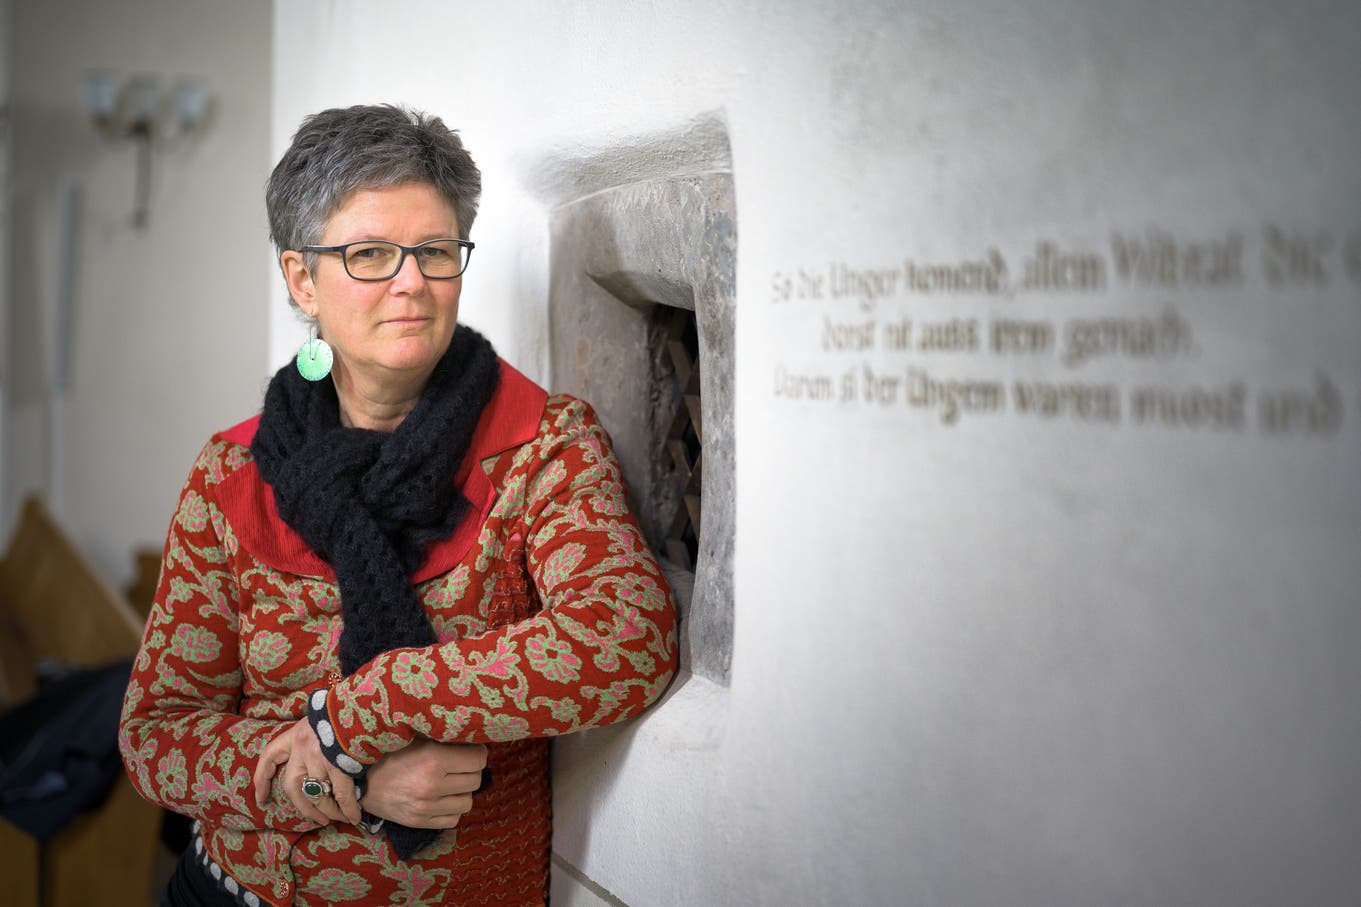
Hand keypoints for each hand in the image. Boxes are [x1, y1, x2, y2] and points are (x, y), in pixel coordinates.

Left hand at [252, 718, 361, 825]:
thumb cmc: (348, 709)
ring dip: (329, 810)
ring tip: (340, 818)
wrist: (367, 702)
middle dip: (305, 807)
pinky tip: (354, 816)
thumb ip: (316, 737)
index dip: (262, 779)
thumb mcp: (323, 718)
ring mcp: (318, 757)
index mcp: (296, 733)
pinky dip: (347, 808)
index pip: (270, 756)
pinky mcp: (338, 765)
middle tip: (318, 819)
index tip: (261, 799)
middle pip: (292, 786)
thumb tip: (320, 762)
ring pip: (317, 794)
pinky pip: (341, 794)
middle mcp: (302, 746)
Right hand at [361, 740, 487, 829]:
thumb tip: (472, 732)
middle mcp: (432, 785)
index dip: (476, 752)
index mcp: (433, 759)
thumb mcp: (415, 737)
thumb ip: (443, 736)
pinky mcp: (420, 823)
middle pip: (475, 780)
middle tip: (459, 764)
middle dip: (471, 770)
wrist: (360, 782)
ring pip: (467, 801)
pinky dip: (452, 809)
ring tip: (450, 781)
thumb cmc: (389, 754)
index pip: (478, 759)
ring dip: (462, 791)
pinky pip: (454, 819)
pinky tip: (442, 798)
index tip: (469, 749)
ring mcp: (426, 808)